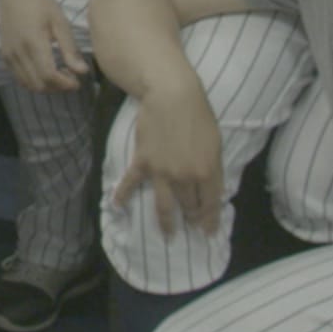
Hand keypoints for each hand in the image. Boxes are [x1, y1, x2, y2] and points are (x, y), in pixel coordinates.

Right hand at [0, 0, 87, 92]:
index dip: (65, 84)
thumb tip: (82, 71)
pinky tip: (44, 70)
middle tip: (71, 78)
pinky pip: (19, 77)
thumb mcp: (60, 23)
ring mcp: (8, 55)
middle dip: (57, 87)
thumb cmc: (41, 3)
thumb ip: (70, 49)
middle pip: (38, 85)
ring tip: (59, 74)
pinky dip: (33, 81)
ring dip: (45, 86)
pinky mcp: (5, 55)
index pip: (49, 76)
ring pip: (27, 84)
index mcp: (33, 43)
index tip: (78, 81)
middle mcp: (17, 52)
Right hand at [112, 91, 224, 237]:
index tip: (208, 233)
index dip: (210, 220)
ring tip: (168, 235)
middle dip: (190, 218)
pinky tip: (118, 206)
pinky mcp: (143, 162)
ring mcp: (162, 171)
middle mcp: (185, 177)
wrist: (172, 97)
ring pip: (164, 204)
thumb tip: (209, 186)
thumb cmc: (199, 117)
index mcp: (208, 173)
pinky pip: (132, 183)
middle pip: (189, 205)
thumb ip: (212, 168)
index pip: (211, 204)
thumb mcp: (215, 145)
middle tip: (189, 227)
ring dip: (166, 222)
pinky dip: (123, 195)